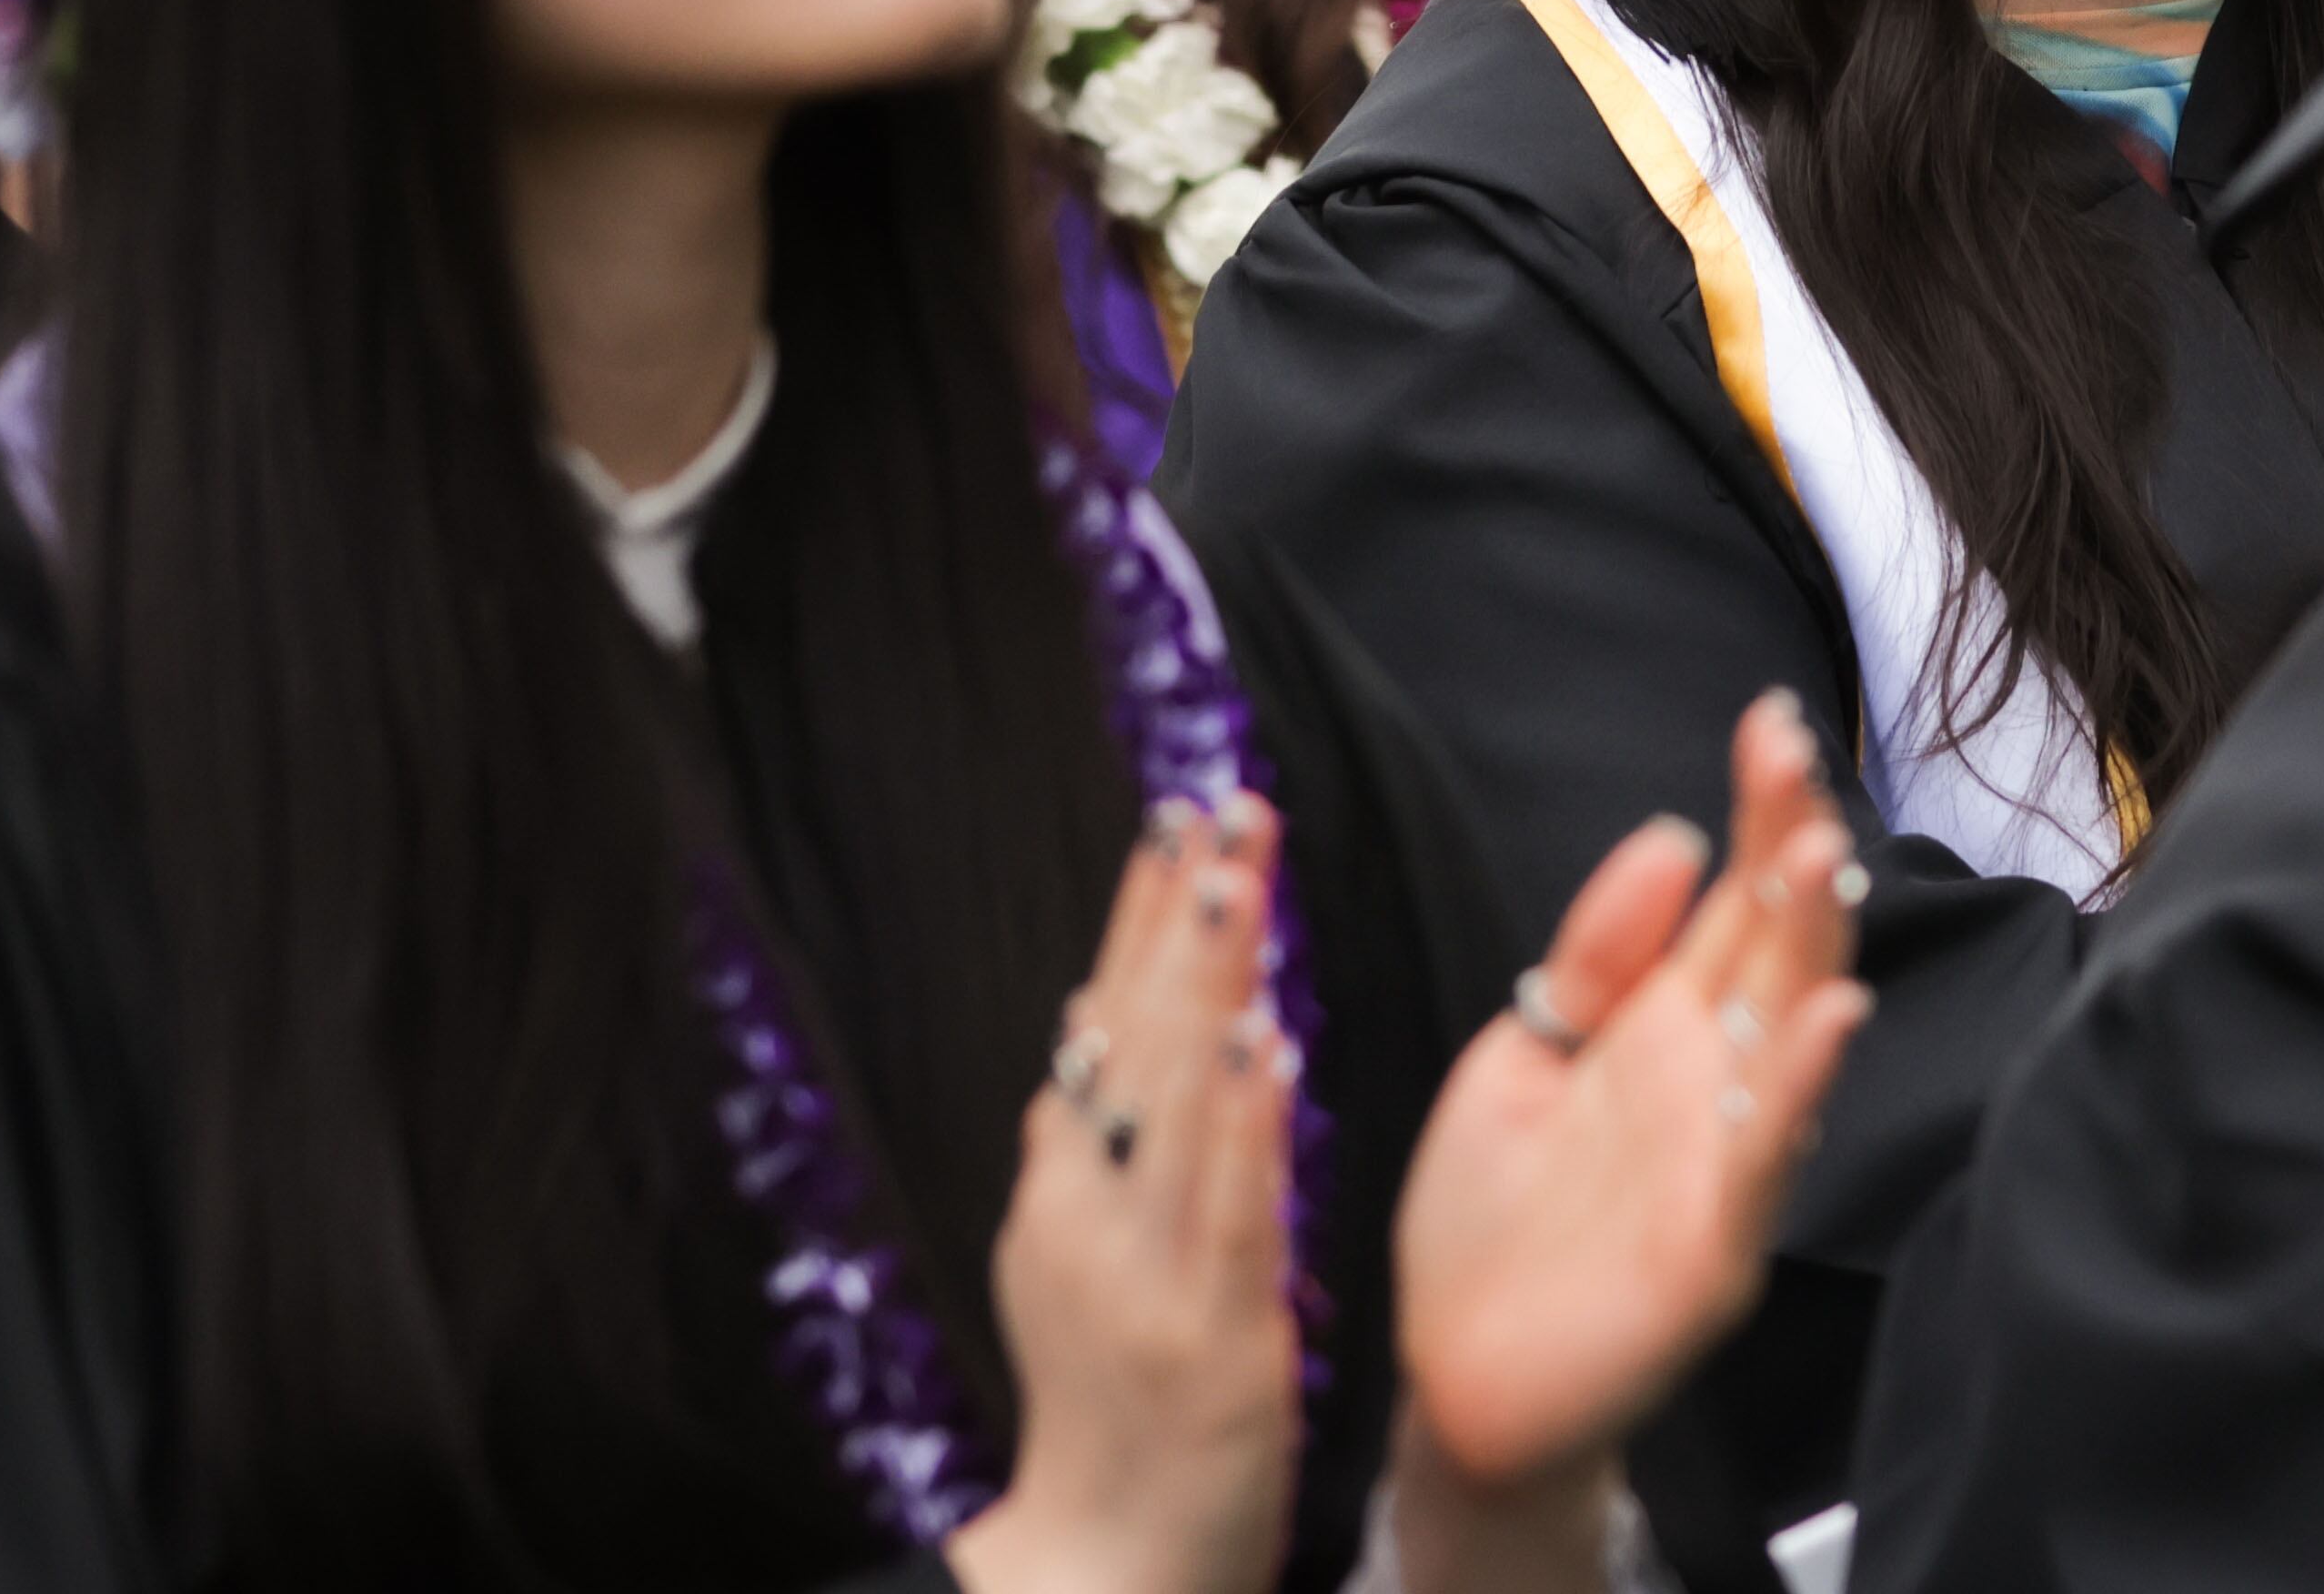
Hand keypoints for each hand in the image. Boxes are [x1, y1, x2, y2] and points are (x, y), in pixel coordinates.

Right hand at [952, 799, 1301, 1593]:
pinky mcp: (1209, 1333)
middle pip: (1134, 1040)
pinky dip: (1241, 1121)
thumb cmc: (1103, 1401)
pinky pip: (1229, 1209)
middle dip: (1180, 917)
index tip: (1178, 811)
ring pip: (1177, 1103)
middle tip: (1220, 807)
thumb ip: (1082, 1142)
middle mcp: (1089, 1214)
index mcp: (1062, 1189)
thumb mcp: (1066, 1260)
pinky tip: (1261, 1045)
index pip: (1104, 1023)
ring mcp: (1145, 1271)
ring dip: (1208, 985)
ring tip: (1237, 885)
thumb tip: (1090, 1006)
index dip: (1141, 916)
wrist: (1104, 1564)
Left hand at [1394, 691, 1871, 1509]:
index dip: (1759, 812)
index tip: (1770, 722)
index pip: (1734, 897)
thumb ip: (1594, 958)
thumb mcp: (1520, 1055)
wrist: (1452, 1379)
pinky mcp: (1715, 1248)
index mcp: (1663, 1026)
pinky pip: (1765, 1156)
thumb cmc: (1488, 1221)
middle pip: (1775, 944)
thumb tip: (1672, 837)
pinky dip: (1798, 1087)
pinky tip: (1828, 1016)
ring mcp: (1723, 1161)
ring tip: (1820, 854)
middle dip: (1793, 849)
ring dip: (1813, 946)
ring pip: (1788, 1033)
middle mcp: (1711, 1080)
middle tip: (1796, 757)